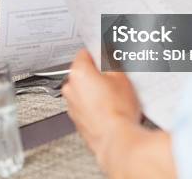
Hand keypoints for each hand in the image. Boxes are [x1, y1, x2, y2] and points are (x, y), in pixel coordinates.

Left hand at [62, 49, 176, 178]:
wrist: (116, 139)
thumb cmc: (117, 110)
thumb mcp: (121, 76)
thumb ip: (111, 60)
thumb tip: (107, 53)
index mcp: (78, 73)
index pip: (84, 53)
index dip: (98, 54)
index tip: (106, 57)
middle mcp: (70, 88)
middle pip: (83, 72)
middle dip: (97, 73)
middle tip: (114, 78)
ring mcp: (72, 105)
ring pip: (83, 90)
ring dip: (95, 90)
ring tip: (114, 96)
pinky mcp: (77, 119)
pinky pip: (85, 105)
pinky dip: (94, 105)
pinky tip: (109, 108)